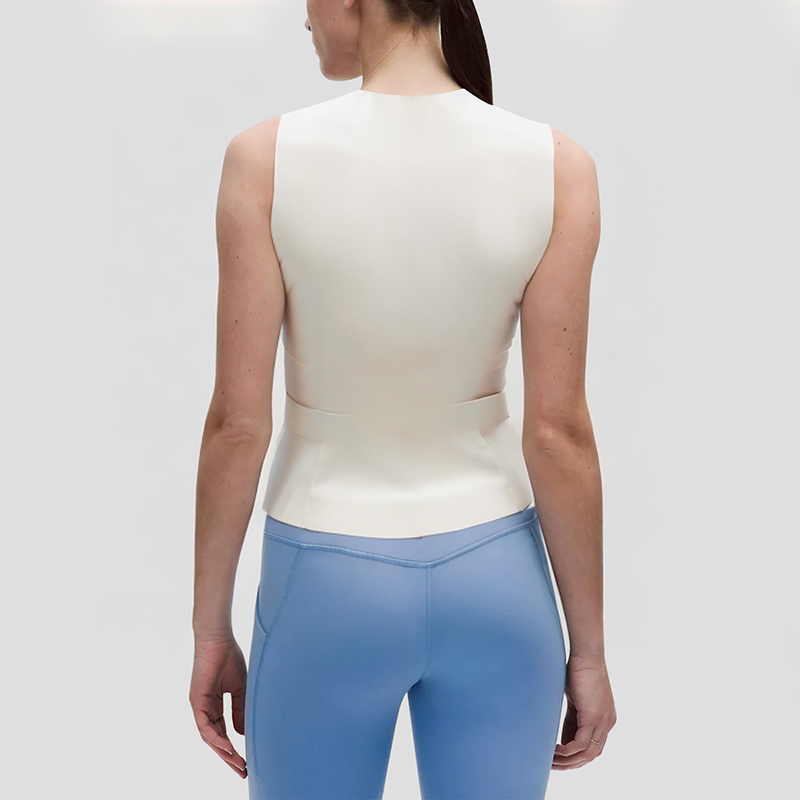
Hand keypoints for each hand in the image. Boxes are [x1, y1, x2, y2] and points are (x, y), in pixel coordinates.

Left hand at [189, 636, 247, 778]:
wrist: (218, 639)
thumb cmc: (228, 657)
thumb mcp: (239, 688)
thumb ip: (240, 710)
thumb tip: (241, 733)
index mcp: (215, 704)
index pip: (223, 732)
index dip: (234, 747)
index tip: (246, 760)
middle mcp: (205, 708)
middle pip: (216, 739)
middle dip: (228, 757)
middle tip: (242, 770)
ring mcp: (199, 706)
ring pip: (209, 736)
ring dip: (223, 752)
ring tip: (237, 763)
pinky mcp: (196, 701)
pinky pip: (205, 726)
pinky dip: (216, 738)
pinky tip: (227, 747)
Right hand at [552, 653, 616, 769]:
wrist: (587, 655)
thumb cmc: (579, 670)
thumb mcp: (576, 700)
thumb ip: (573, 718)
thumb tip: (563, 737)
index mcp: (605, 719)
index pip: (592, 747)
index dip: (576, 756)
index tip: (559, 758)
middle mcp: (607, 724)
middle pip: (591, 755)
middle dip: (571, 764)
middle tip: (552, 765)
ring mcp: (602, 722)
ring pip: (586, 754)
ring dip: (567, 761)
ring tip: (550, 761)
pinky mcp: (593, 718)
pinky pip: (580, 744)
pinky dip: (567, 752)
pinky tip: (554, 751)